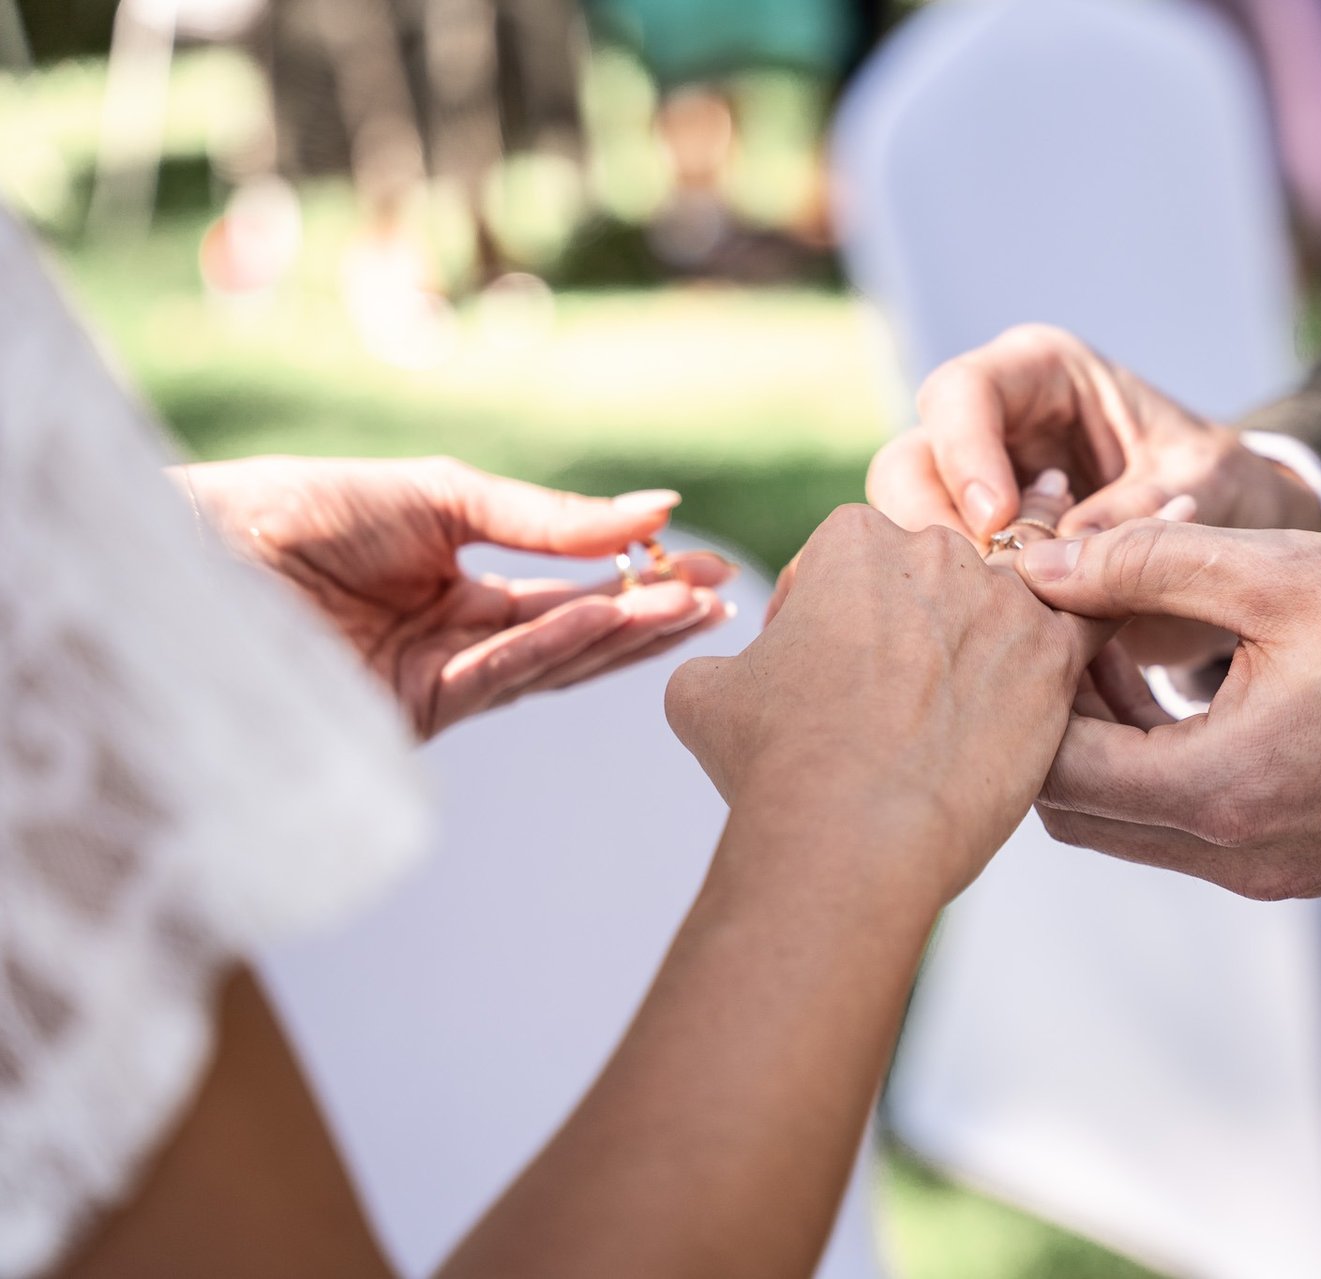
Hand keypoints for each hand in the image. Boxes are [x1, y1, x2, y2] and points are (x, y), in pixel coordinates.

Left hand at [180, 456, 735, 737]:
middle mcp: (454, 642)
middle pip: (575, 637)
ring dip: (626, 637)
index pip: (568, 592)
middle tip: (729, 597)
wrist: (197, 550)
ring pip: (552, 664)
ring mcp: (436, 682)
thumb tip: (658, 506)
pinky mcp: (413, 712)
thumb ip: (548, 518)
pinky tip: (613, 614)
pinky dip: (561, 644)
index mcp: (456, 587)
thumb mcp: (441, 496)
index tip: (709, 565)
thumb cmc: (300, 508)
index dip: (639, 582)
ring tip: (694, 609)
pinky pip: (504, 676)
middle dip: (652, 617)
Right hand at [667, 505, 1106, 904]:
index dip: (829, 615)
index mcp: (852, 538)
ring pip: (1014, 590)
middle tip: (898, 696)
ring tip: (992, 663)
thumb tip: (730, 670)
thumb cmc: (776, 762)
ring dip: (1004, 616)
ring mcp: (1002, 598)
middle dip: (916, 621)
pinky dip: (1104, 607)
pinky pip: (1095, 617)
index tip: (823, 673)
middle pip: (935, 571)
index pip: (850, 555)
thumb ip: (725, 660)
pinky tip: (1101, 622)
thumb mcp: (704, 693)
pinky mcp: (1055, 656)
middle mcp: (934, 548)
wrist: (853, 831)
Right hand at [864, 324, 1320, 662]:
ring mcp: (974, 494)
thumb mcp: (1209, 486)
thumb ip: (1142, 510)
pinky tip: (1013, 648)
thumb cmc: (1227, 489)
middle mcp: (992, 427)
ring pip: (907, 533)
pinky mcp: (978, 556)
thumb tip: (1063, 556)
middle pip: (910, 467)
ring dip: (950, 583)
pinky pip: (942, 586)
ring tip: (1011, 624)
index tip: (999, 520)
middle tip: (991, 589)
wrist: (1239, 547)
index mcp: (1042, 375)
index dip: (966, 453)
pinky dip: (969, 619)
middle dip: (938, 530)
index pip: (964, 394)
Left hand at [1010, 522, 1320, 898]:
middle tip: (1072, 633)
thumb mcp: (1275, 571)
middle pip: (1078, 814)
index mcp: (1223, 792)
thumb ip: (1140, 565)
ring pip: (1129, 828)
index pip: (1056, 773)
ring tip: (1123, 648)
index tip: (1041, 619)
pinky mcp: (1299, 866)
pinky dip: (1160, 772)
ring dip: (1106, 748)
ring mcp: (1271, 873)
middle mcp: (1239, 857)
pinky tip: (1183, 695)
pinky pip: (1188, 834)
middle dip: (1056, 726)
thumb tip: (1038, 564)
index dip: (1030, 693)